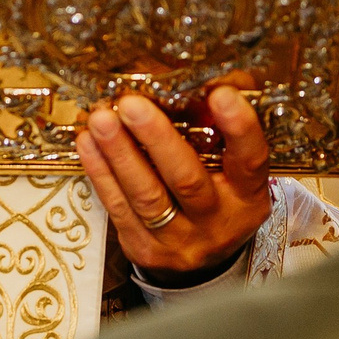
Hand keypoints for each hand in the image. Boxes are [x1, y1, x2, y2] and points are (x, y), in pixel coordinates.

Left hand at [76, 89, 271, 286]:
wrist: (203, 262)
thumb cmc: (219, 198)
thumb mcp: (234, 171)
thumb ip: (225, 127)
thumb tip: (215, 76)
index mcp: (248, 195)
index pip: (250, 160)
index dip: (238, 128)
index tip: (221, 94)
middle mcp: (218, 221)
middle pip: (187, 179)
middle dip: (156, 138)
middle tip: (131, 104)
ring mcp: (181, 240)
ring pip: (146, 196)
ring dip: (120, 154)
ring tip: (101, 119)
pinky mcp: (145, 249)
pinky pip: (119, 208)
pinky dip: (102, 173)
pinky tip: (88, 144)